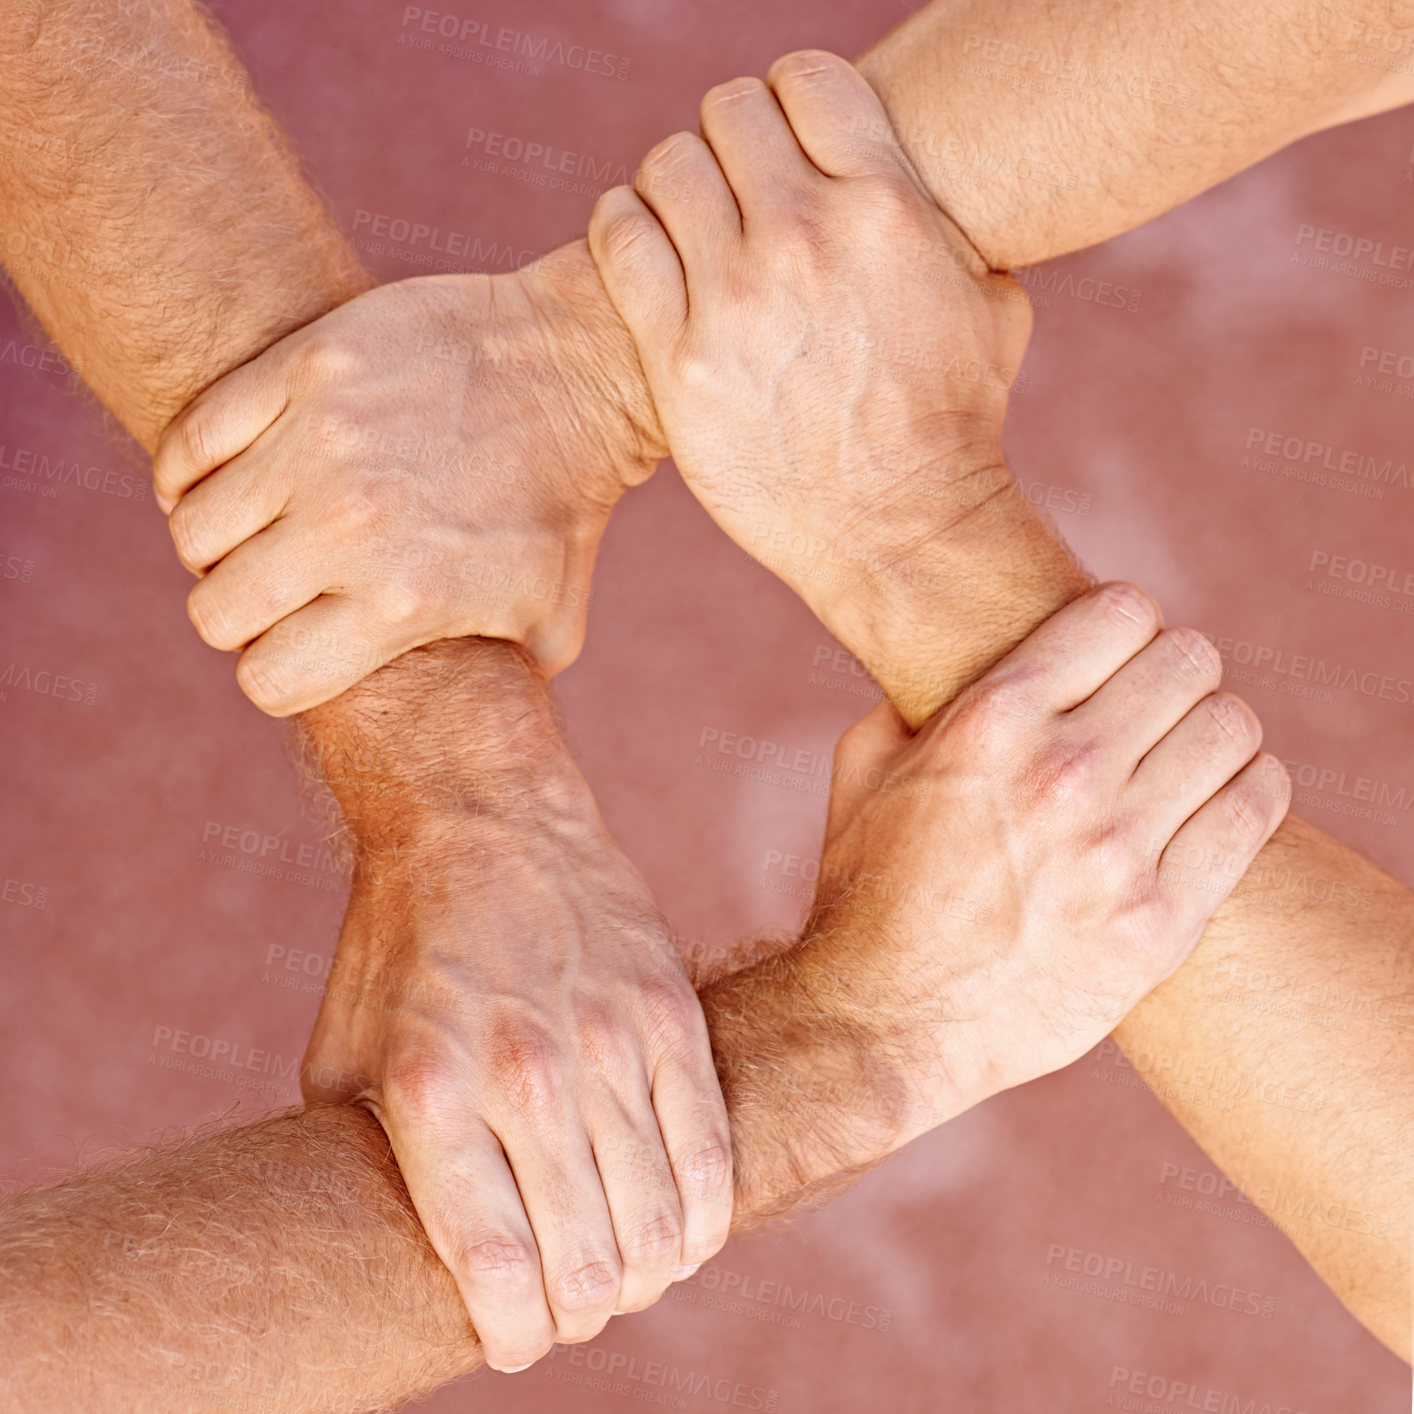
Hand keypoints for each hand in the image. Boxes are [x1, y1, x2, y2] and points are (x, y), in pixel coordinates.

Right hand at [152, 243, 663, 715]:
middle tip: (277, 586)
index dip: (280, 673)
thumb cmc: (566, 509)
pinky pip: (194, 439)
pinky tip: (235, 472)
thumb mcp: (552, 621)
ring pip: (195, 525)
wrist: (579, 375)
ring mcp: (321, 441)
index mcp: (403, 603)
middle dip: (238, 613)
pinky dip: (195, 467)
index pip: (270, 680)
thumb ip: (498, 686)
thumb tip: (456, 725)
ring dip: (218, 538)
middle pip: (217, 610)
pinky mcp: (304, 368)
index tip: (302, 643)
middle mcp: (351, 527)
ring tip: (261, 526)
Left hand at [298, 642, 729, 1371]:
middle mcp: (525, 1073)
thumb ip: (363, 1162)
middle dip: (582, 1313)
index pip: (497, 1269)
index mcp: (430, 1092)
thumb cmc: (400, 946)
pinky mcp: (668, 1013)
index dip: (512, 1334)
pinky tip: (683, 1231)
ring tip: (623, 1270)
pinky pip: (708, 1150)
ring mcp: (608, 1041)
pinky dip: (701, 1214)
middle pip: (588, 1261)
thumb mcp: (343, 1057)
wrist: (479, 819)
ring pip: (658, 1219)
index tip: (511, 1340)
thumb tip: (386, 1252)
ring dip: (644, 1273)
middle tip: (570, 1306)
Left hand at [587, 50, 1026, 630]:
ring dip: (676, 184)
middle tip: (736, 188)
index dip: (791, 101)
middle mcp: (805, 237)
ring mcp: (736, 300)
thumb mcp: (990, 301)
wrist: (902, 530)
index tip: (787, 142)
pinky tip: (647, 247)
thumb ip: (945, 223)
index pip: (805, 79)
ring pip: (667, 166)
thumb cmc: (952, 421)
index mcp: (886, 207)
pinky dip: (624, 226)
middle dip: (732, 141)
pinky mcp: (679, 362)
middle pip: (728, 113)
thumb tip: (922, 180)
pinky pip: (620, 240)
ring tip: (690, 223)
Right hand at [777, 584, 1290, 1144]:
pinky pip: (1253, 812)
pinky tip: (1223, 795)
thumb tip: (955, 666)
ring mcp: (1116, 851)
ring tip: (1191, 750)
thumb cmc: (868, 890)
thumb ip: (915, 699)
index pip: (1123, 612)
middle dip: (1177, 668)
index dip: (1125, 621)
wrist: (885, 1023)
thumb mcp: (864, 769)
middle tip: (1160, 700)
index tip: (1120, 648)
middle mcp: (1061, 773)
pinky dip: (1251, 788)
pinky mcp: (1158, 923)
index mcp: (991, 721)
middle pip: (1190, 661)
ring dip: (1216, 728)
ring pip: (1231, 729)